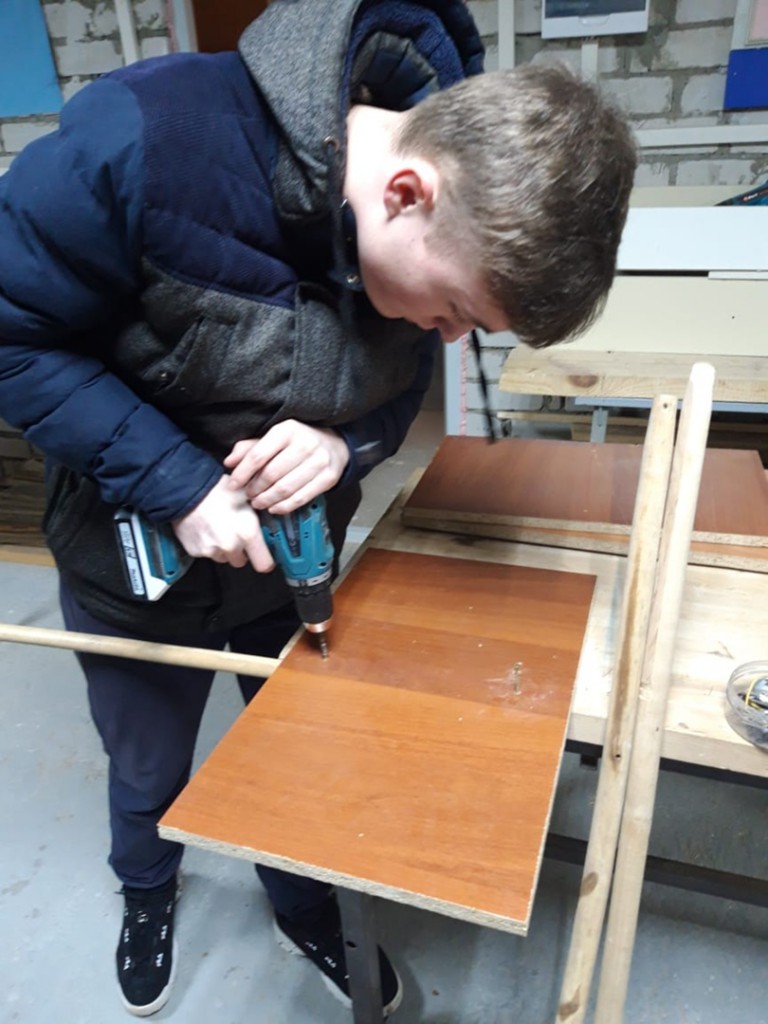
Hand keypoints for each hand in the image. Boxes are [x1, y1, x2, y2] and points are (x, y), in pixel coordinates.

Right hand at [172, 475, 274, 571]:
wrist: (186, 489)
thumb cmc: (216, 489)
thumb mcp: (246, 496)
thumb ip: (259, 512)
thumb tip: (268, 517)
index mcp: (248, 533)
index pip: (264, 564)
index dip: (266, 561)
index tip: (264, 556)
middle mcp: (230, 546)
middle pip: (241, 562)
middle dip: (240, 552)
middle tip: (236, 535)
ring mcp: (211, 551)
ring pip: (223, 558)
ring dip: (223, 549)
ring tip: (219, 529)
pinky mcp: (195, 551)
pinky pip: (206, 553)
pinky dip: (207, 545)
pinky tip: (206, 529)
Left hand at [223, 420, 349, 513]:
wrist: (334, 444)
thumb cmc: (297, 441)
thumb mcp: (273, 437)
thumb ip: (249, 448)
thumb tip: (229, 463)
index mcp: (287, 430)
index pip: (258, 455)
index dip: (242, 473)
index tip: (233, 484)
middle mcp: (305, 443)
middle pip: (271, 474)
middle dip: (255, 489)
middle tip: (248, 495)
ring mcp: (319, 461)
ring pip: (285, 489)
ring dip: (267, 500)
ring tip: (258, 503)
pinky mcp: (328, 477)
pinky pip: (301, 498)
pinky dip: (284, 507)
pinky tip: (274, 507)